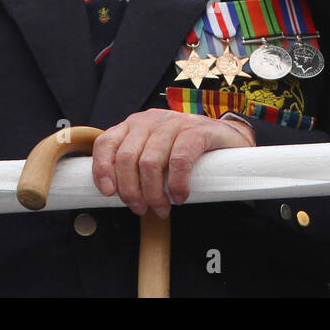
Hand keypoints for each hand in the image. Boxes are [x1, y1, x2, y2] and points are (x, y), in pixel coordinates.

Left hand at [90, 110, 255, 218]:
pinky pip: (178, 160)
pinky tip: (180, 196)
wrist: (228, 138)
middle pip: (127, 158)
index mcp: (135, 125)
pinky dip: (176, 184)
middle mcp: (150, 120)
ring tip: (162, 208)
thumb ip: (136, 165)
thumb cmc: (187, 150)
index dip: (102, 169)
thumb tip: (116, 194)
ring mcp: (174, 123)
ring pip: (150, 162)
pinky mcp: (196, 130)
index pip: (106, 142)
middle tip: (141, 209)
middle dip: (131, 191)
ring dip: (153, 193)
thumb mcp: (155, 152)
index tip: (108, 193)